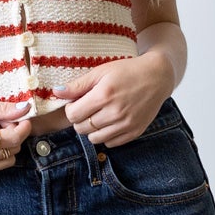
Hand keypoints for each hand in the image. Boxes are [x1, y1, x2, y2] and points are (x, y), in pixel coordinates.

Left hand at [58, 53, 173, 145]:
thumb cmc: (127, 71)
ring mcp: (126, 124)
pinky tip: (111, 121)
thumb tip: (56, 92)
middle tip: (89, 108)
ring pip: (94, 139)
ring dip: (92, 129)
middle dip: (80, 119)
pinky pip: (110, 143)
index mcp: (104, 95)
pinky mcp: (135, 132)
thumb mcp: (101, 71)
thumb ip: (78, 85)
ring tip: (99, 115)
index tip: (78, 102)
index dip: (71, 109)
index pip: (73, 115)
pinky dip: (106, 135)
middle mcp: (115, 112)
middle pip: (81, 128)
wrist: (158, 76)